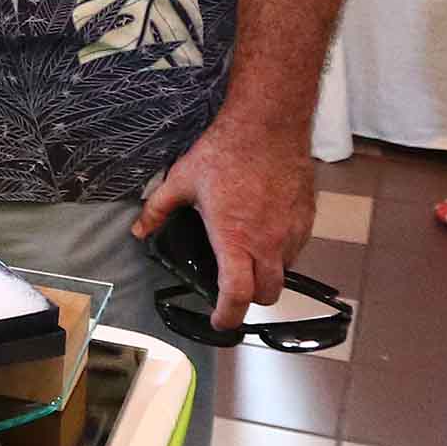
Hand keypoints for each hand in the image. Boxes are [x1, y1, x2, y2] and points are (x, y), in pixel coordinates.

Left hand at [132, 111, 315, 330]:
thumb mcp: (182, 180)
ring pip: (284, 272)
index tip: (218, 321)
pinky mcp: (306, 219)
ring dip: (267, 274)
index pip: (237, 296)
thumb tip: (140, 229)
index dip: (227, 317)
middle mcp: (267, 243)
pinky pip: (296, 249)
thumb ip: (158, 209)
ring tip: (248, 256)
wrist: (269, 125)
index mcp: (234, 239)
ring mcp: (291, 233)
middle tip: (233, 289)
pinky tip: (265, 232)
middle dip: (249, 300)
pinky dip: (281, 252)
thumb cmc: (226, 151)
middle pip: (266, 295)